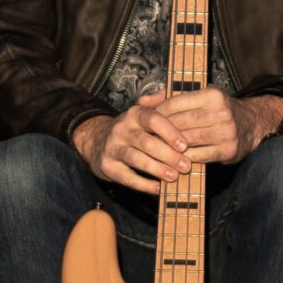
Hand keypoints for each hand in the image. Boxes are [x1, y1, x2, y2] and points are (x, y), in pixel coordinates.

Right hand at [72, 92, 192, 192]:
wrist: (97, 140)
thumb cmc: (132, 129)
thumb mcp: (144, 113)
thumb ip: (162, 103)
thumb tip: (180, 94)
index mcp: (134, 114)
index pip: (153, 119)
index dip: (169, 132)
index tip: (185, 145)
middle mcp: (121, 129)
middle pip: (146, 142)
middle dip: (168, 155)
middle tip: (186, 166)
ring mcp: (112, 148)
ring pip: (136, 159)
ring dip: (157, 169)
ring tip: (174, 177)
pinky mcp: (107, 166)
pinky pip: (126, 177)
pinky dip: (143, 184)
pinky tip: (158, 188)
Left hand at [151, 89, 282, 165]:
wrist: (252, 125)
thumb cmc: (218, 110)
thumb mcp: (199, 98)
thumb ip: (169, 98)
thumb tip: (141, 102)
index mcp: (212, 95)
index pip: (175, 103)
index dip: (157, 113)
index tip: (145, 121)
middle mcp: (221, 112)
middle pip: (180, 123)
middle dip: (160, 132)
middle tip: (145, 138)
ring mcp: (226, 132)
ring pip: (188, 140)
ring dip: (169, 147)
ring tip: (155, 150)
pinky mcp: (228, 150)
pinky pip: (199, 156)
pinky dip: (184, 158)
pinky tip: (173, 159)